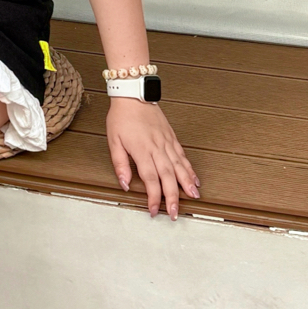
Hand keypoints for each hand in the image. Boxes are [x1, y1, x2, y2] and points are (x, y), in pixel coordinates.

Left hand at [107, 99, 199, 217]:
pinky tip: (194, 179)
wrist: (134, 95)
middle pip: (168, 177)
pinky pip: (183, 156)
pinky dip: (190, 169)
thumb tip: (124, 184)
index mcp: (141, 150)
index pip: (150, 179)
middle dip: (173, 197)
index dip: (153, 197)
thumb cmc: (121, 118)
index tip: (153, 210)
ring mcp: (167, 143)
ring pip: (180, 167)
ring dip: (187, 184)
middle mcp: (157, 148)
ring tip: (193, 197)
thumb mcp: (113, 141)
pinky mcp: (172, 138)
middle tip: (175, 213)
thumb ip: (120, 164)